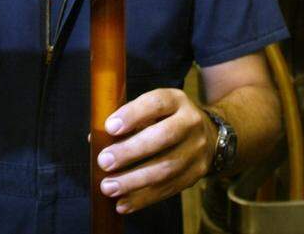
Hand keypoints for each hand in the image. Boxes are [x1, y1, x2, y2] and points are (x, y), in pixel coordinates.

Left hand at [95, 88, 214, 213]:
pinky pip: (169, 188)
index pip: (156, 103)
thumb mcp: (150, 111)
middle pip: (163, 137)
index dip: (133, 114)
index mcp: (175, 100)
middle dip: (131, 151)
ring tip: (109, 187)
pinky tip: (123, 203)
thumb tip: (96, 140)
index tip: (109, 127)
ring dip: (134, 181)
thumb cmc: (164, 120)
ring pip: (167, 168)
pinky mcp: (196, 173)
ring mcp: (197, 149)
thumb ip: (125, 122)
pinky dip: (143, 198)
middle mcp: (191, 122)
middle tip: (104, 162)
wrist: (207, 135)